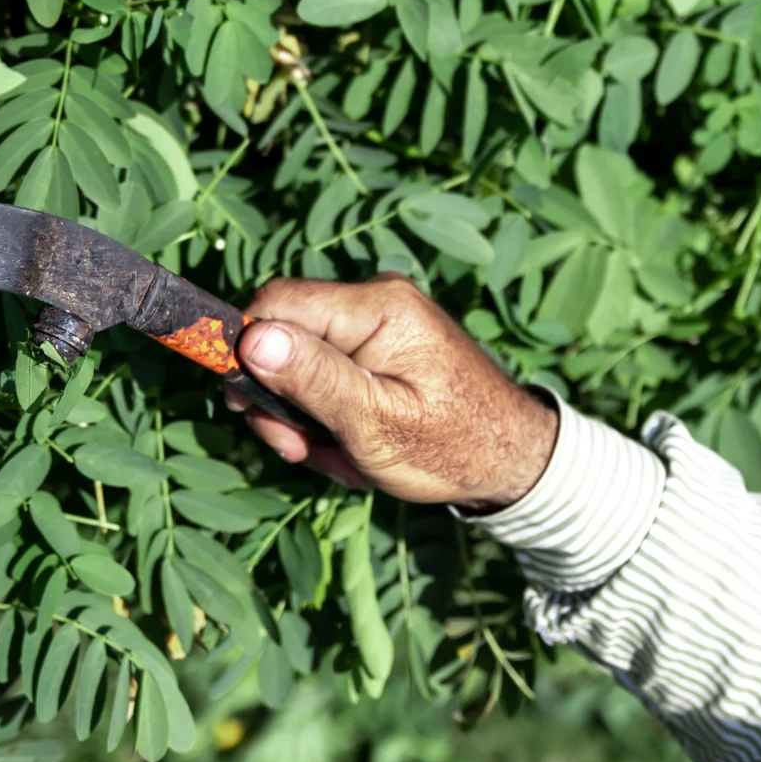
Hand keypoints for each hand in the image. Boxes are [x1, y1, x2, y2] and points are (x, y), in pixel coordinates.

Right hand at [231, 274, 557, 511]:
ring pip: (301, 362)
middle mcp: (376, 300)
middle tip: (300, 451)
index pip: (277, 301)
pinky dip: (331, 415)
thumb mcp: (375, 424)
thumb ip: (314, 379)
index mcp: (378, 307)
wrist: (513, 461)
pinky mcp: (382, 346)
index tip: (248, 407)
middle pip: (284, 334)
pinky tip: (355, 448)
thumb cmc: (453, 447)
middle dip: (282, 400)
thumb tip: (251, 337)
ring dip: (307, 418)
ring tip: (342, 458)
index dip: (246, 350)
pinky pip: (329, 373)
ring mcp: (380, 323)